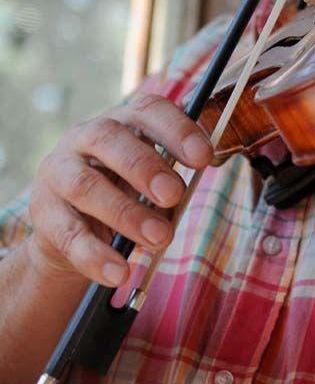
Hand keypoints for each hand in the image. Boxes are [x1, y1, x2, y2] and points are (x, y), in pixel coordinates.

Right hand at [27, 95, 212, 287]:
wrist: (74, 231)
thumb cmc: (125, 193)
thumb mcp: (151, 181)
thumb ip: (171, 179)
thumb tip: (193, 184)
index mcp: (122, 122)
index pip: (147, 111)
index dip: (176, 130)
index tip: (202, 156)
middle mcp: (85, 137)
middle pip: (110, 140)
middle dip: (145, 167)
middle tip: (174, 195)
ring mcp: (59, 172)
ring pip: (85, 186)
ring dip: (126, 214)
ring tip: (160, 238)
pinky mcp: (44, 212)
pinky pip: (69, 234)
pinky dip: (96, 256)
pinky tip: (119, 273)